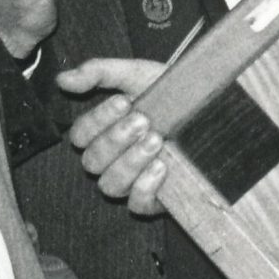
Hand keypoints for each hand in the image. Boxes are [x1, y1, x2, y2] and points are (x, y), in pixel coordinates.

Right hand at [62, 57, 170, 213]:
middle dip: (116, 140)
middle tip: (144, 121)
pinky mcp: (156, 199)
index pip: (80, 135)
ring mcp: (133, 181)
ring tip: (156, 141)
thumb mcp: (138, 74)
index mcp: (104, 131)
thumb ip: (100, 73)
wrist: (216, 106)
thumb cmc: (174, 92)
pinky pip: (137, 205)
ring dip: (130, 162)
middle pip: (92, 161)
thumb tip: (62, 80)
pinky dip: (145, 188)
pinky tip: (162, 167)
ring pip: (110, 184)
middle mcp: (114, 159)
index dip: (97, 121)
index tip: (124, 102)